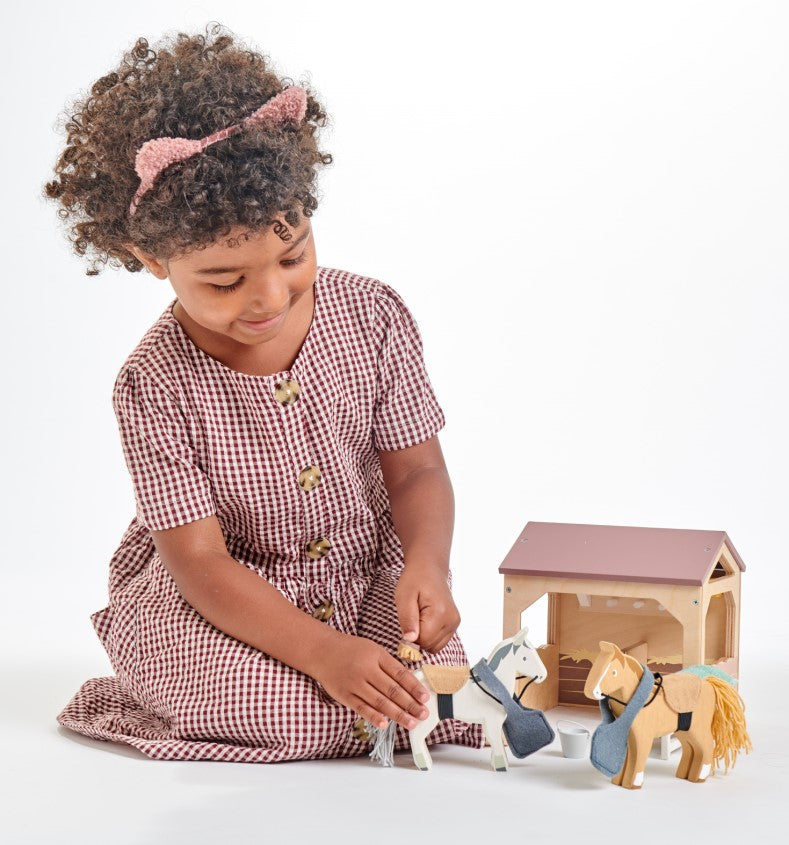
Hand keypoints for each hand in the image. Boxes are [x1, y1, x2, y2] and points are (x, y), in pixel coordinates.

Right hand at [311, 632, 429, 730]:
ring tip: (411, 722)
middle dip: (410, 704)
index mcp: (377, 655)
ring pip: (380, 702)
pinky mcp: (344, 695)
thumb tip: (410, 683)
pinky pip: (361, 708)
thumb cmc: (351, 650)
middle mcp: (366, 669)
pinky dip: (374, 717)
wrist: (322, 651)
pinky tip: (385, 724)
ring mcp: (354, 683)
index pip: (400, 673)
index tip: (425, 698)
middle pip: (392, 690)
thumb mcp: (373, 649)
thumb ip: (389, 665)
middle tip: (423, 714)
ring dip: (397, 714)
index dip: (414, 687)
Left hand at [395, 559, 460, 652]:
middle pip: (430, 645)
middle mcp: (452, 620)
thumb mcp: (403, 597)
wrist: (429, 568)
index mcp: (440, 613)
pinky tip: (427, 619)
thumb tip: (410, 641)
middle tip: (414, 615)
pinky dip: (431, 634)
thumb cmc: (414, 580)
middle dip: (418, 635)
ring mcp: (455, 622)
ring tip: (420, 616)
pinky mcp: (455, 623)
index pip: (422, 641)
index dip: (411, 635)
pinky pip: (440, 641)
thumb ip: (407, 619)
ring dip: (425, 636)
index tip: (408, 618)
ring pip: (435, 646)